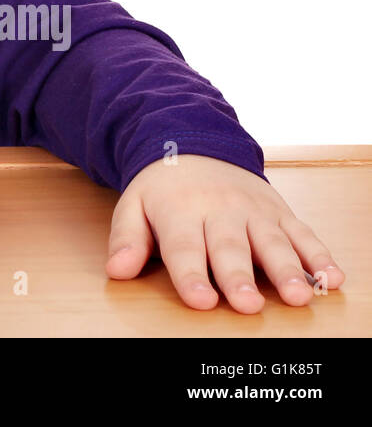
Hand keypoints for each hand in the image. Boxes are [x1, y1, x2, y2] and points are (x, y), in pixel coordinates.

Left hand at [106, 153, 344, 311]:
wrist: (194, 143)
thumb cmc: (163, 189)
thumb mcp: (134, 206)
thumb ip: (127, 239)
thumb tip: (117, 270)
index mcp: (179, 210)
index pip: (184, 246)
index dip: (191, 275)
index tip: (200, 301)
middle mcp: (219, 209)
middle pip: (229, 247)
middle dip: (239, 276)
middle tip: (248, 304)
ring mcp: (253, 210)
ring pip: (271, 241)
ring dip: (287, 269)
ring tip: (296, 296)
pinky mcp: (280, 212)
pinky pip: (303, 233)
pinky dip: (319, 256)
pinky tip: (331, 279)